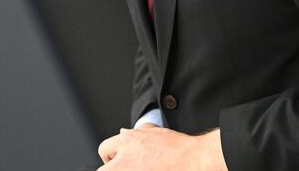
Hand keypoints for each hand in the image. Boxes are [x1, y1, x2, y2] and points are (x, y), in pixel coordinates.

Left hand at [97, 127, 226, 170]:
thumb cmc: (179, 147)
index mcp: (127, 141)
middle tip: (128, 168)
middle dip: (114, 168)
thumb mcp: (155, 132)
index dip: (111, 157)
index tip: (118, 162)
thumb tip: (124, 133)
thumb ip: (137, 133)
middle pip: (104, 169)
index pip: (104, 150)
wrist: (194, 159)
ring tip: (140, 169)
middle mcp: (125, 159)